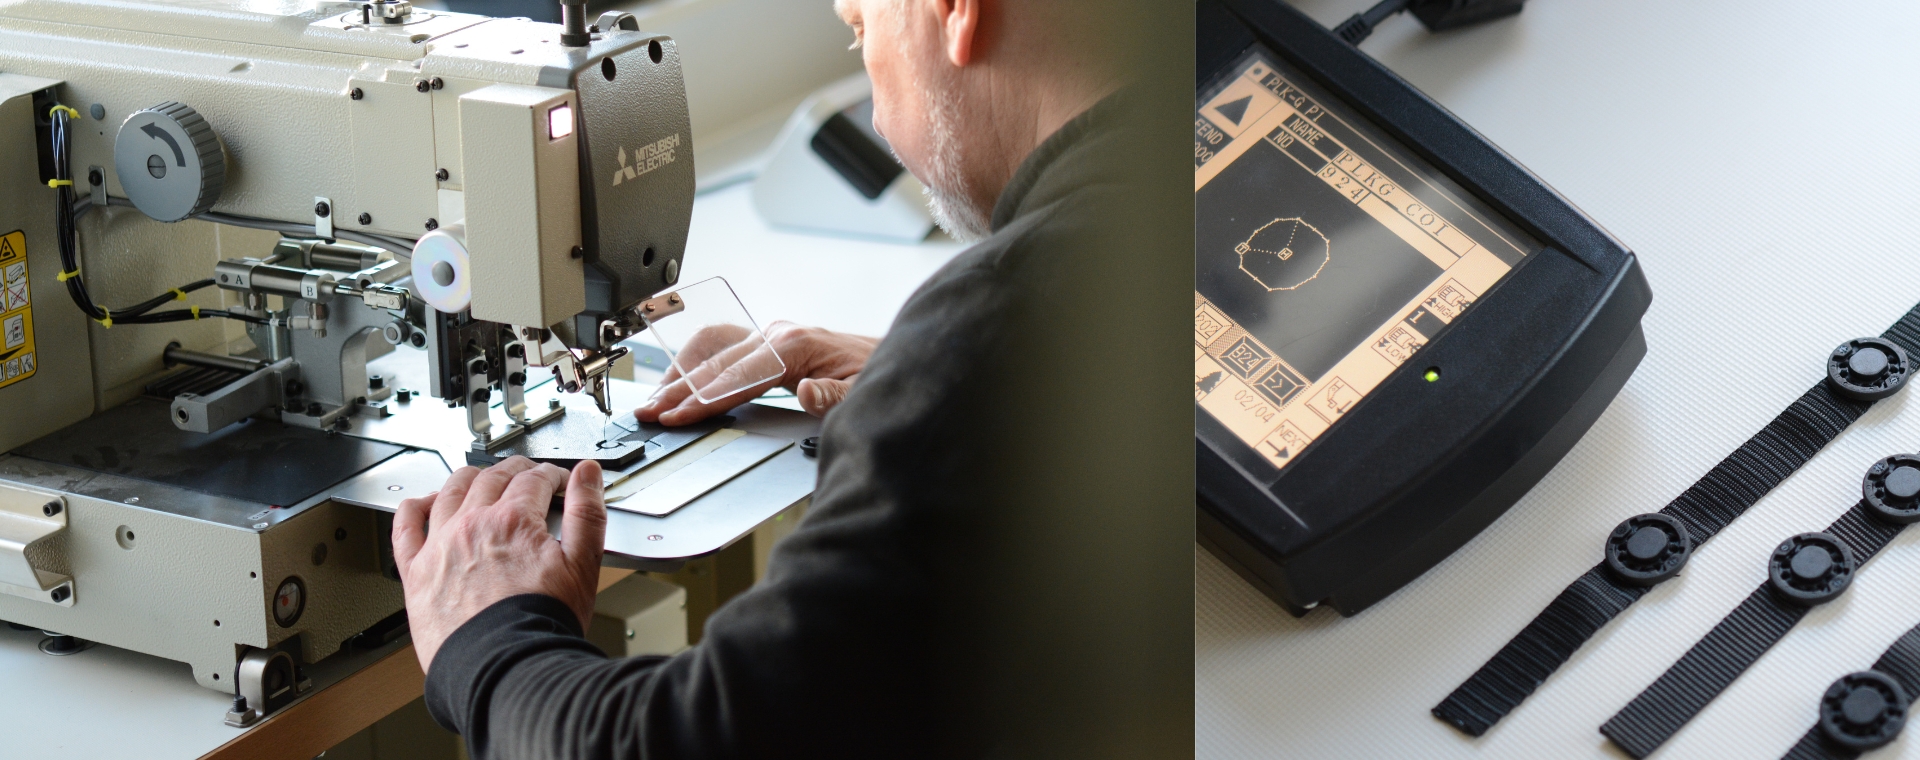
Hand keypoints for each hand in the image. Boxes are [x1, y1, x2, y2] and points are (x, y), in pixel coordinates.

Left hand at [392, 456, 606, 671]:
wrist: (504, 669)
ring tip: (480, 479)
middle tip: (528, 476)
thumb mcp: (582, 566)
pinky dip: (415, 507)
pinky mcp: (417, 572)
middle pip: (492, 478)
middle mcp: (472, 525)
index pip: (534, 479)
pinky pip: (406, 527)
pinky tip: (424, 503)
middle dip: (515, 471)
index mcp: (512, 521)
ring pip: (450, 492)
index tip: (558, 482)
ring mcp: (440, 546)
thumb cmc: (539, 626)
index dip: (551, 476)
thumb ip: (587, 514)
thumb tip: (588, 475)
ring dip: (469, 478)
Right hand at [635, 320, 877, 424]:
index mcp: (796, 345)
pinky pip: (723, 346)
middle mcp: (779, 335)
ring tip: (654, 398)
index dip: (704, 398)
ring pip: (713, 346)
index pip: (738, 376)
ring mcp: (773, 335)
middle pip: (717, 362)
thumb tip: (808, 392)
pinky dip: (697, 363)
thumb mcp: (864, 391)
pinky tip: (680, 380)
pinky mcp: (770, 342)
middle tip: (649, 412)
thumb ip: (836, 396)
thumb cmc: (878, 374)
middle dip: (679, 389)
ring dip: (681, 372)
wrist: (892, 357)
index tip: (677, 416)